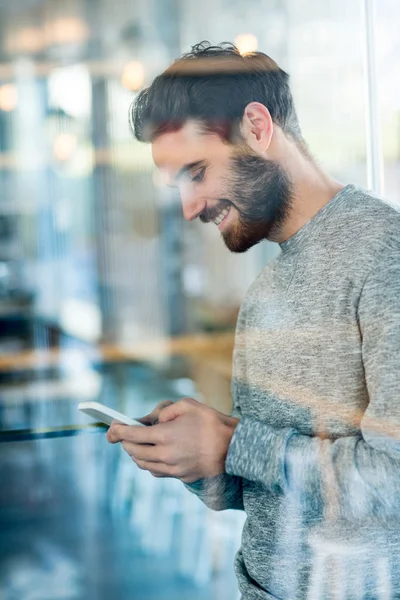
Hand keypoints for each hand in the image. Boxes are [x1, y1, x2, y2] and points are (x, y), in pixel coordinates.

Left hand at [106, 397, 238, 482]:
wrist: (233, 447)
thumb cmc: (211, 422)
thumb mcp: (187, 405)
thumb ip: (165, 411)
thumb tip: (152, 421)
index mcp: (164, 436)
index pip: (131, 436)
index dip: (116, 432)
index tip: (110, 429)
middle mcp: (165, 455)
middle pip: (134, 452)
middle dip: (124, 443)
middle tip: (122, 435)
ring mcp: (172, 468)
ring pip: (143, 465)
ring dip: (135, 455)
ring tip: (135, 445)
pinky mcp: (180, 476)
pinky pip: (156, 472)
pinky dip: (148, 464)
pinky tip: (151, 456)